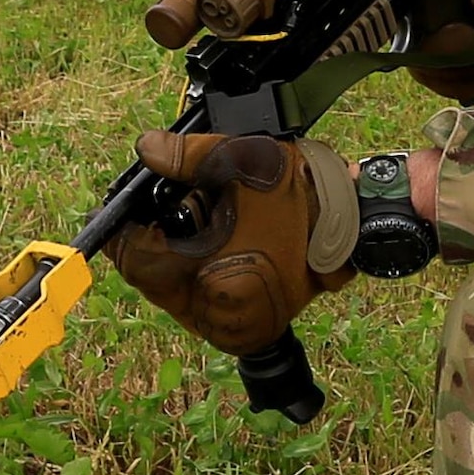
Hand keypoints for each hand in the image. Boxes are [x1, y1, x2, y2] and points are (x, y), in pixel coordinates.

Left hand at [104, 131, 357, 356]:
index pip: (139, 265)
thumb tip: (145, 149)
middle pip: (153, 282)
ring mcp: (236, 326)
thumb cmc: (302, 195)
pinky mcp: (248, 325)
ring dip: (168, 261)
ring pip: (174, 293)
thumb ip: (186, 155)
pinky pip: (199, 300)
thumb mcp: (241, 161)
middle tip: (154, 212)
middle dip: (148, 244)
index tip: (119, 209)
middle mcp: (223, 317)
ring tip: (186, 224)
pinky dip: (193, 273)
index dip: (125, 232)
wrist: (353, 223)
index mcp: (217, 284)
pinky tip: (205, 244)